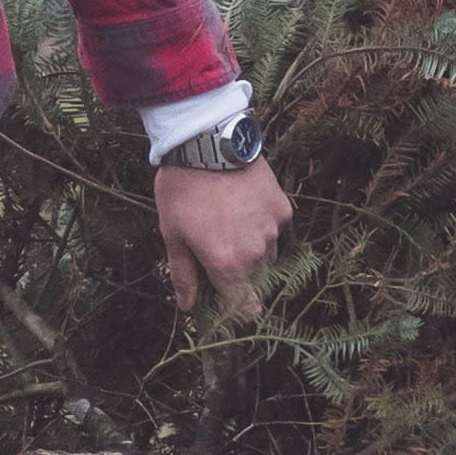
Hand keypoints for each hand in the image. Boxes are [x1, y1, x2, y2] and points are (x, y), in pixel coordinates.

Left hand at [151, 155, 287, 318]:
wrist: (208, 143)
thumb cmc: (183, 190)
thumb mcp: (173, 234)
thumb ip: (184, 275)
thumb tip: (187, 306)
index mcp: (226, 264)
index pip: (245, 308)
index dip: (237, 311)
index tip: (226, 302)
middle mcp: (256, 252)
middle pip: (256, 281)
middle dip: (240, 275)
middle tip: (218, 250)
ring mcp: (272, 230)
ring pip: (268, 256)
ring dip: (253, 251)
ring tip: (229, 224)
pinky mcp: (283, 209)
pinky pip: (276, 230)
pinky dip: (262, 226)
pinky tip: (243, 209)